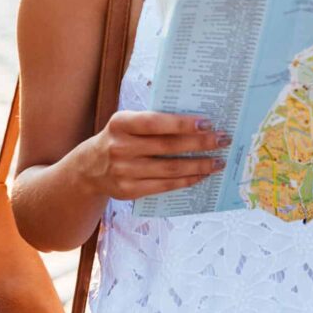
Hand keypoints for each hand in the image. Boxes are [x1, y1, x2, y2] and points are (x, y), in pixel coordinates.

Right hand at [75, 110, 229, 199]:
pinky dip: (186, 180)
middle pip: (168, 147)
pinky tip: (202, 175)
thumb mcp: (127, 123)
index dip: (183, 124)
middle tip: (223, 140)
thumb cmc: (119, 138)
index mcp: (121, 123)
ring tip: (219, 161)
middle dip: (200, 143)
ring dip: (199, 165)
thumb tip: (196, 122)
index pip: (156, 123)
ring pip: (170, 169)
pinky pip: (164, 186)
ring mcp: (124, 172)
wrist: (89, 168)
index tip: (208, 122)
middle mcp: (120, 147)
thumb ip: (153, 121)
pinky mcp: (129, 191)